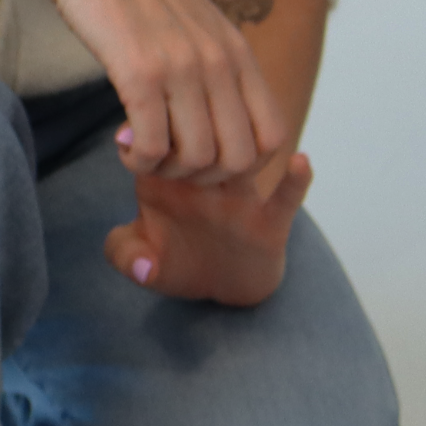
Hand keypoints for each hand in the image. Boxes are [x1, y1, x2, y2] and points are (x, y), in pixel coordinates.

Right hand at [26, 0, 287, 183]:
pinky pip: (154, 147)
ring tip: (142, 150)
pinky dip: (139, 159)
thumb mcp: (193, 24)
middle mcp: (220, 60)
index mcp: (237, 51)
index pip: (273, 137)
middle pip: (237, 161)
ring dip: (166, 170)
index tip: (202, 155)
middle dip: (202, 177)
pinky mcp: (140, 72)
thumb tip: (223, 119)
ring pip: (198, 161)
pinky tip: (122, 142)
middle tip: (169, 161)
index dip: (241, 164)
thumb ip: (215, 64)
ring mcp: (184, 66)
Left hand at [106, 151, 308, 303]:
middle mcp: (206, 182)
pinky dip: (297, 180)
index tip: (135, 147)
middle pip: (203, 140)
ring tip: (239, 163)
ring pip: (247, 159)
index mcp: (168, 183)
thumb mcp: (143, 266)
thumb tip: (143, 264)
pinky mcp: (270, 221)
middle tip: (185, 152)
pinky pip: (287, 197)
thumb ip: (124, 257)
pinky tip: (301, 162)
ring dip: (244, 155)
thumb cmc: (180, 265)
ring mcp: (241, 199)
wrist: (224, 288)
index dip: (144, 138)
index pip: (156, 141)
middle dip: (194, 139)